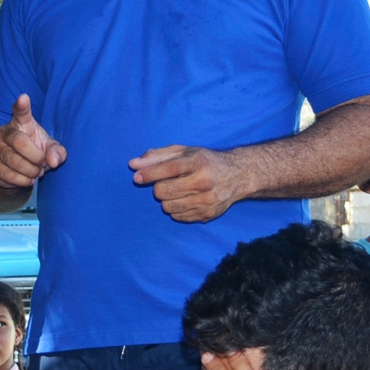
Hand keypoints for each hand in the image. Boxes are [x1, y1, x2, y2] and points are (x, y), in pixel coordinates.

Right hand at [0, 94, 65, 188]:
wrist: (12, 167)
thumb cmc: (34, 150)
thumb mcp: (48, 148)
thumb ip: (57, 151)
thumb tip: (54, 161)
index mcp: (21, 123)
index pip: (21, 112)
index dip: (22, 106)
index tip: (24, 98)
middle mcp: (5, 132)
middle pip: (19, 141)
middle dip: (36, 156)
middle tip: (42, 163)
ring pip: (14, 161)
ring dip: (31, 171)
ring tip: (37, 172)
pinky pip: (8, 175)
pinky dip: (23, 180)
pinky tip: (28, 179)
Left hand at [129, 146, 250, 222]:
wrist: (238, 176)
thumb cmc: (205, 161)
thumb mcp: (184, 151)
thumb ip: (157, 156)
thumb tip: (132, 165)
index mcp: (197, 162)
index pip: (169, 168)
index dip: (150, 174)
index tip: (137, 177)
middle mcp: (204, 182)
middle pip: (163, 191)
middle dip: (159, 187)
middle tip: (168, 182)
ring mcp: (206, 201)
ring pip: (167, 207)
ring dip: (167, 200)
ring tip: (179, 191)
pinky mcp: (207, 215)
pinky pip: (177, 217)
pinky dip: (176, 209)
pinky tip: (187, 199)